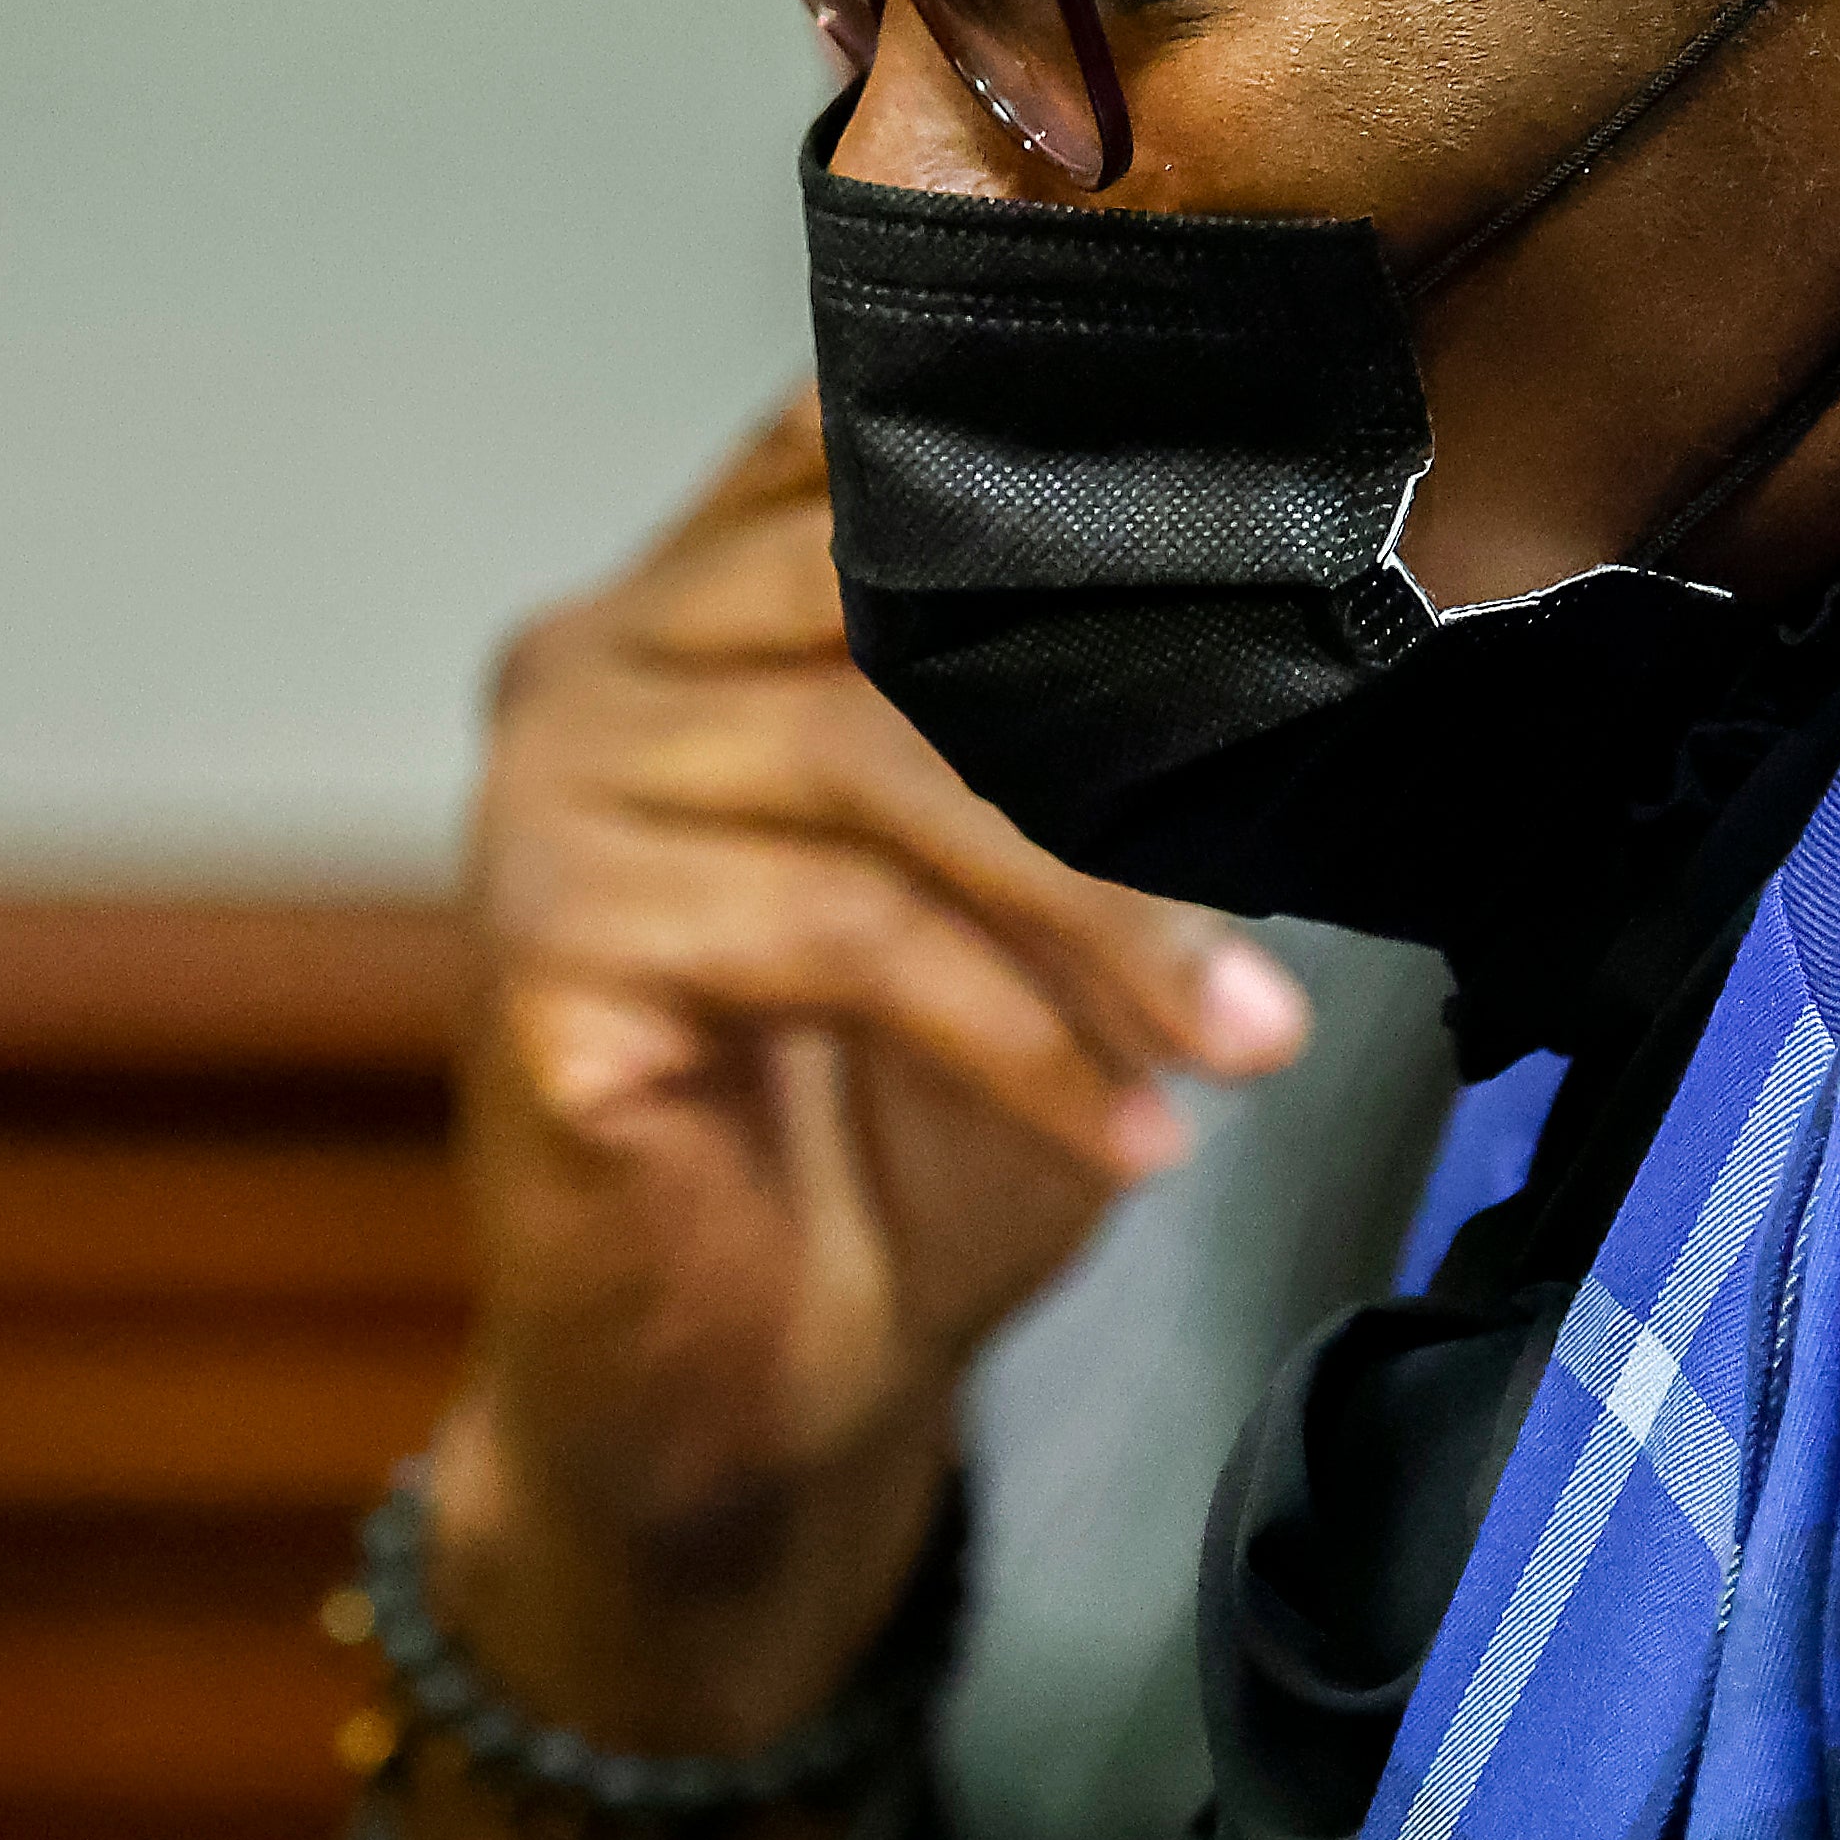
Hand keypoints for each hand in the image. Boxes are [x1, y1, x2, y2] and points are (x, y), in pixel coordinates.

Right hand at [408, 389, 1311, 1839]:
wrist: (748, 1392)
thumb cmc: (896, 1131)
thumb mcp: (1018, 889)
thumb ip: (1073, 727)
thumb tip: (1296, 621)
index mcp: (702, 591)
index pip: (880, 446)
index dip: (1072, 480)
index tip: (1273, 558)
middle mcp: (597, 654)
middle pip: (888, 595)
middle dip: (1116, 723)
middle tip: (1293, 850)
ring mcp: (548, 796)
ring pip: (877, 767)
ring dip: (1101, 912)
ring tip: (1247, 1035)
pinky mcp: (544, 953)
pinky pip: (837, 939)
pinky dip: (1017, 1038)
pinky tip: (1133, 1130)